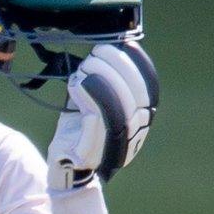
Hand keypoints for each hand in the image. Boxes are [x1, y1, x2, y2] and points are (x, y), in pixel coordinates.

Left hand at [47, 42, 158, 189]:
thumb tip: (103, 51)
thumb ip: (100, 82)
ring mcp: (115, 145)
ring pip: (119, 106)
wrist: (64, 170)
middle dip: (117, 67)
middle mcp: (134, 133)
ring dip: (103, 79)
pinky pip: (96, 118)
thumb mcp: (91, 102)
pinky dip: (88, 95)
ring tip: (84, 68)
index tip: (125, 44)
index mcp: (140, 120)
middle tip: (95, 55)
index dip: (139, 64)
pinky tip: (76, 83)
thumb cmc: (77, 133)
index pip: (150, 88)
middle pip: (137, 95)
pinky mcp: (92, 152)